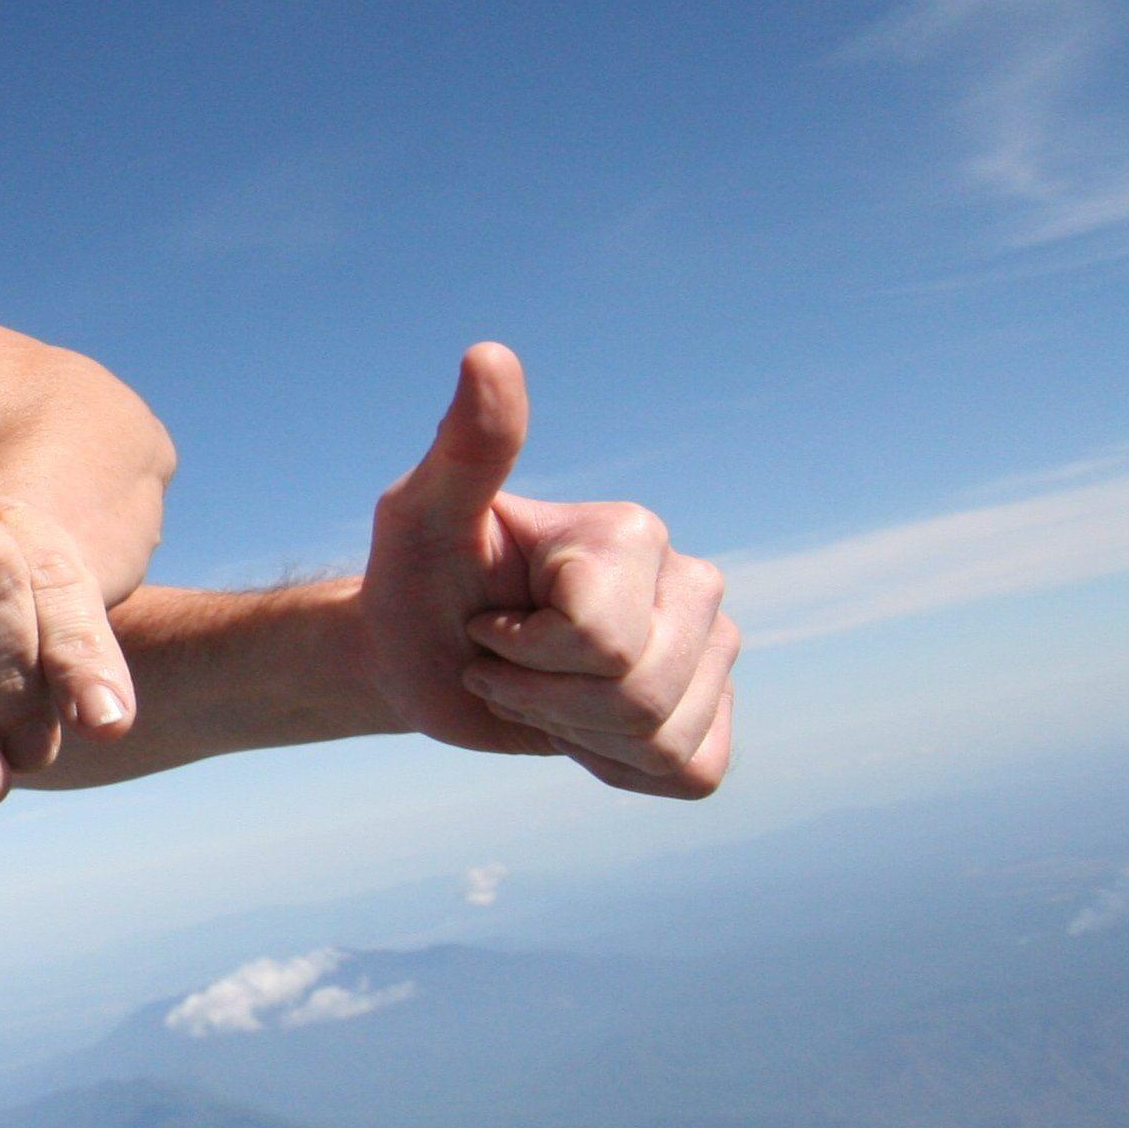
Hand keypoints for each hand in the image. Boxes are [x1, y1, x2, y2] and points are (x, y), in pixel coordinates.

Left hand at [360, 344, 734, 796]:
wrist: (419, 655)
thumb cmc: (416, 579)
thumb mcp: (419, 516)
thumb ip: (465, 449)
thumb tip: (487, 355)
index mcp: (633, 534)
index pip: (600, 640)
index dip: (520, 652)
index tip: (483, 622)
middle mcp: (692, 585)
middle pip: (638, 695)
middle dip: (543, 699)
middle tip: (500, 662)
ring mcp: (712, 653)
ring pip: (663, 741)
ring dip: (571, 733)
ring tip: (535, 691)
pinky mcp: (708, 719)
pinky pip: (690, 772)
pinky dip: (617, 770)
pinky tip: (577, 729)